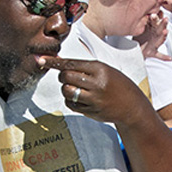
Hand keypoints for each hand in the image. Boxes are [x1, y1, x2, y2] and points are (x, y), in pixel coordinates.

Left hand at [38, 55, 152, 126]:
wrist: (131, 106)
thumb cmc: (116, 84)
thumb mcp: (105, 70)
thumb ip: (85, 68)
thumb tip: (61, 65)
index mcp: (100, 69)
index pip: (71, 63)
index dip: (54, 62)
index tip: (40, 60)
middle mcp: (96, 83)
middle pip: (66, 77)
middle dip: (62, 76)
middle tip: (68, 77)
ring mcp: (93, 99)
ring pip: (66, 91)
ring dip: (66, 88)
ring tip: (75, 87)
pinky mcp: (91, 111)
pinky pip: (70, 104)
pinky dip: (70, 100)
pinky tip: (79, 98)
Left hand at [134, 10, 169, 60]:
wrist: (136, 49)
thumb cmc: (140, 36)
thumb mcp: (141, 26)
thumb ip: (144, 18)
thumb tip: (145, 10)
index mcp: (153, 27)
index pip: (156, 20)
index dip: (157, 16)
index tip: (157, 11)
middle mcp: (156, 35)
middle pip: (160, 28)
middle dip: (163, 23)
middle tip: (165, 19)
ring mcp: (155, 43)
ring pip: (161, 39)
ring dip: (164, 35)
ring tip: (166, 32)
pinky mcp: (153, 52)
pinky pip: (159, 55)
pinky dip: (164, 57)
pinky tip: (169, 58)